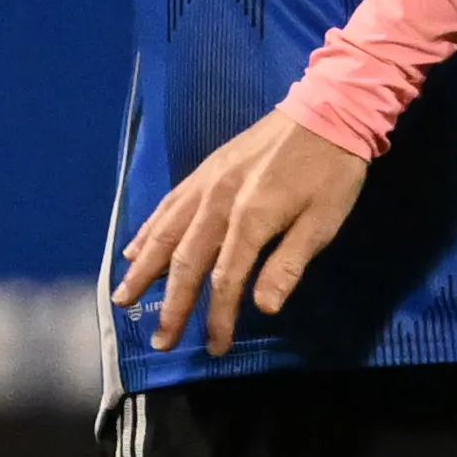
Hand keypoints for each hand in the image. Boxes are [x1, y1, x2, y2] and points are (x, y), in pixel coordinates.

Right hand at [114, 111, 368, 356]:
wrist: (328, 109)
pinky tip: (135, 249)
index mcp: (251, 218)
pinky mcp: (205, 170)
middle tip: (157, 340)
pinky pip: (167, 205)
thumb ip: (289, 264)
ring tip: (125, 297)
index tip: (214, 347)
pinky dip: (148, 230)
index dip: (217, 317)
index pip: (225, 280)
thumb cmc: (332, 171)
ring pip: (165, 233)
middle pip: (186, 262)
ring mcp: (206, 183)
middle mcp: (218, 202)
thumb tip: (263, 308)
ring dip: (143, 270)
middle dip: (170, 305)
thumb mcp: (324, 221)